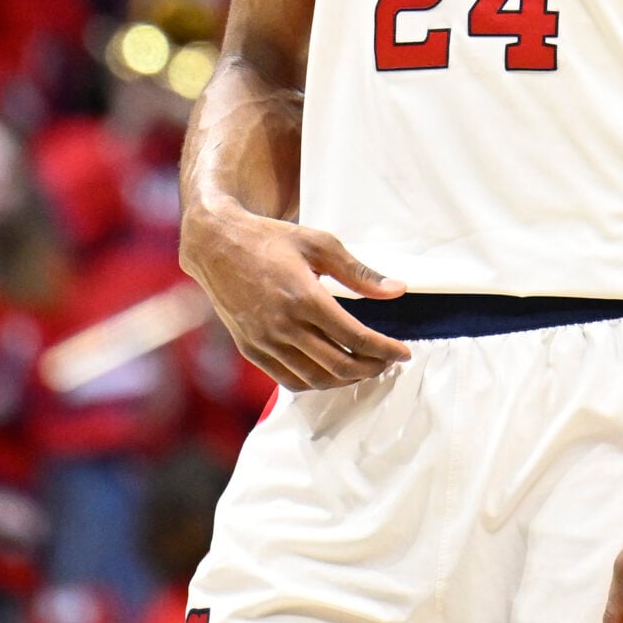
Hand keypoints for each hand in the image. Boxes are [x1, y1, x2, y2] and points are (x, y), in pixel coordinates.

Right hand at [179, 202, 409, 389]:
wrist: (217, 246)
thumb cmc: (271, 240)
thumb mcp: (320, 244)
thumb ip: (360, 272)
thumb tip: (397, 290)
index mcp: (304, 298)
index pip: (356, 338)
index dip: (385, 350)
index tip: (404, 353)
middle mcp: (283, 326)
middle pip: (340, 365)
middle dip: (372, 367)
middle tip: (387, 360)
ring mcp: (264, 342)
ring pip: (316, 379)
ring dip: (346, 379)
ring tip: (364, 366)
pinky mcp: (251, 350)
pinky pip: (290, 380)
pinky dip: (317, 382)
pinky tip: (332, 370)